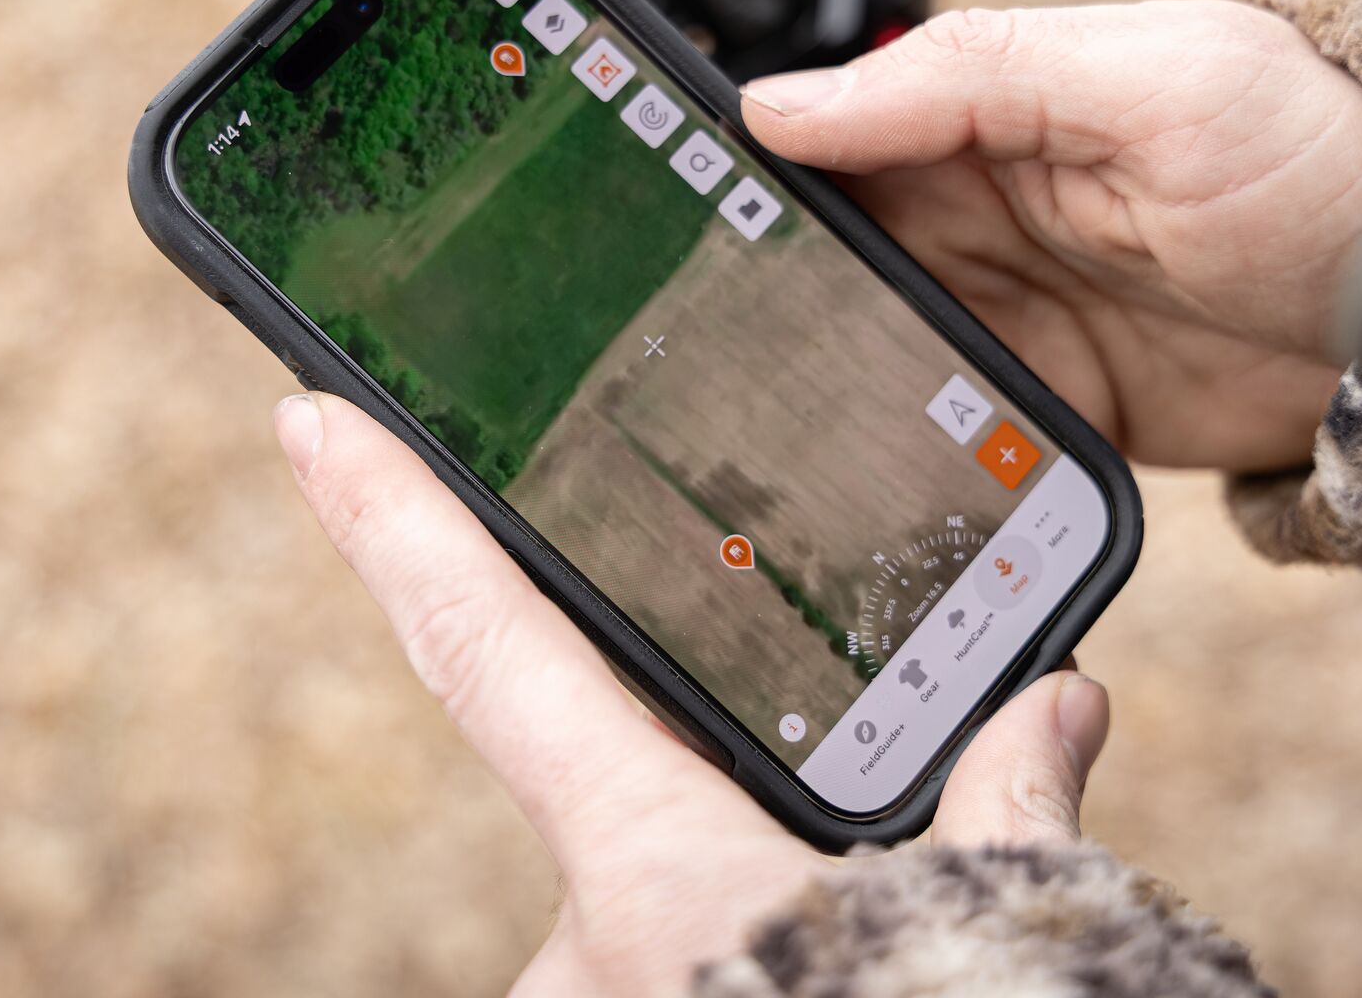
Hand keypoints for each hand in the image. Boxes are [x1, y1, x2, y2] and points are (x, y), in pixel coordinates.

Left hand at [275, 393, 1110, 997]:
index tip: (305, 419)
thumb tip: (1057, 706)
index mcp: (656, 871)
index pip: (491, 646)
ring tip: (853, 962)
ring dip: (739, 945)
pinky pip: (647, 987)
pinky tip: (814, 982)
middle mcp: (586, 961)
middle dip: (712, 840)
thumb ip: (1011, 808)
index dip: (391, 523)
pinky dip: (726, 975)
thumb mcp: (1012, 935)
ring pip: (642, 942)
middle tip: (839, 901)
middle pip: (611, 827)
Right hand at [742, 2, 1361, 470]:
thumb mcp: (1149, 84)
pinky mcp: (1041, 413)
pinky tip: (854, 488)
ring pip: (868, 360)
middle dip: (767, 307)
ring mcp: (1006, 323)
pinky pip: (941, 442)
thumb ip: (968, 79)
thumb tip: (786, 103)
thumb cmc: (1318, 158)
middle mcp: (979, 223)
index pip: (829, 142)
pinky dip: (900, 463)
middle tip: (691, 357)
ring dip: (821, 392)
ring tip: (748, 437)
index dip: (749, 180)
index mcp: (983, 120)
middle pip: (829, 266)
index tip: (672, 225)